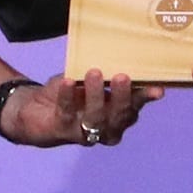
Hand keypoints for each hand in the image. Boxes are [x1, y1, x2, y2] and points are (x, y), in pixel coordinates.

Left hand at [3, 70, 156, 147]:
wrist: (34, 109)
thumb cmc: (72, 93)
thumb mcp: (93, 83)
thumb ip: (111, 77)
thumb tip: (133, 59)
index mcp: (118, 117)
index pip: (135, 108)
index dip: (145, 99)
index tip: (157, 88)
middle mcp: (105, 130)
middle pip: (118, 117)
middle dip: (122, 97)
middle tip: (122, 76)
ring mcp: (84, 133)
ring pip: (96, 118)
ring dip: (96, 95)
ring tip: (94, 73)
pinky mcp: (61, 131)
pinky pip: (66, 113)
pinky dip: (67, 96)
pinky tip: (67, 81)